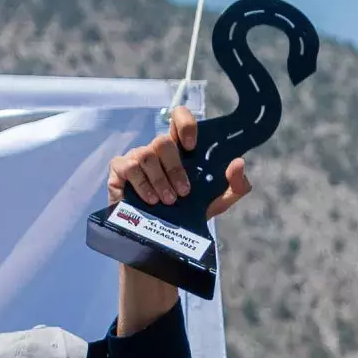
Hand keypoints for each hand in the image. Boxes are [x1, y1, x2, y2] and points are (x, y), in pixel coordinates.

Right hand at [107, 105, 252, 217]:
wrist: (161, 239)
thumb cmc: (188, 214)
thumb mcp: (218, 202)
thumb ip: (236, 185)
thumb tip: (238, 162)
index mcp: (179, 149)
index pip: (178, 118)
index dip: (184, 124)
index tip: (192, 146)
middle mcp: (156, 150)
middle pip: (163, 141)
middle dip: (175, 168)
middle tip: (183, 193)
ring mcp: (136, 158)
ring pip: (146, 155)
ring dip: (159, 180)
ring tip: (167, 202)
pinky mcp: (119, 171)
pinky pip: (128, 167)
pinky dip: (142, 184)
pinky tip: (150, 200)